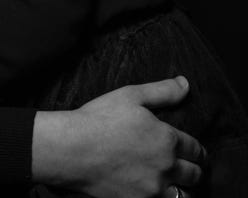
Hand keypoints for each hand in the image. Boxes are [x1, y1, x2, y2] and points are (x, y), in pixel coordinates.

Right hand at [32, 76, 203, 197]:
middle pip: (194, 175)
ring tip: (179, 185)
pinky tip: (158, 193)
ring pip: (184, 196)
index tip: (197, 152)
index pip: (195, 149)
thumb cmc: (100, 118)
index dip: (198, 150)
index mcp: (167, 139)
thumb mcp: (131, 95)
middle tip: (191, 168)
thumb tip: (186, 84)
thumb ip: (163, 91)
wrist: (73, 149)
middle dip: (195, 170)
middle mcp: (166, 167)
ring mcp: (153, 189)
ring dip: (184, 189)